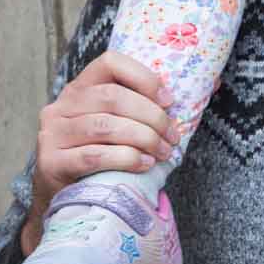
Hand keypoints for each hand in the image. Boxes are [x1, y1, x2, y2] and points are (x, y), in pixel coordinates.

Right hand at [21, 54, 177, 254]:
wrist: (64, 201)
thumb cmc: (100, 158)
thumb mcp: (116, 127)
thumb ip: (146, 107)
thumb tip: (213, 85)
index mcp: (79, 89)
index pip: (109, 62)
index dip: (143, 77)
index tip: (168, 101)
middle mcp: (61, 107)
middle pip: (112, 97)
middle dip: (151, 116)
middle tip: (172, 137)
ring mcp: (52, 135)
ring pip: (105, 126)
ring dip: (143, 138)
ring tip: (163, 153)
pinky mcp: (50, 163)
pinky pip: (94, 156)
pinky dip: (126, 158)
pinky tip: (144, 164)